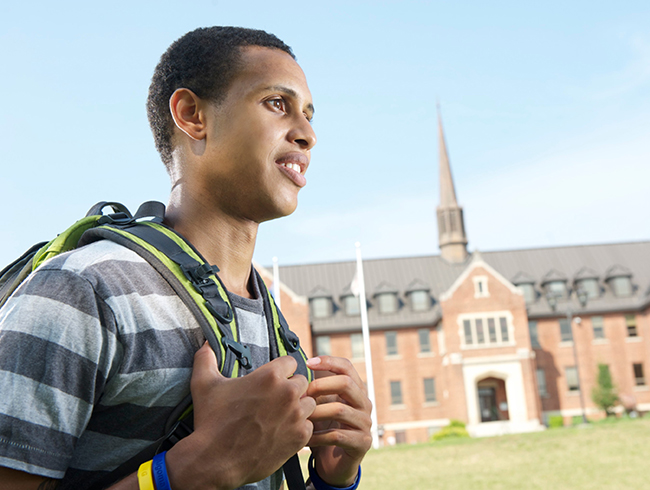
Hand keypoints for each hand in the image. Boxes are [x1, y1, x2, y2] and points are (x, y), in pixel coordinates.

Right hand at [166, 343, 315, 489]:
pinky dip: (299, 428)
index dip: (281, 370)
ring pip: (308, 403)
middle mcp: (288, 393)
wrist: (215, 461)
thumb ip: (206, 359)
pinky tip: (283, 431)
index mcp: (270, 375)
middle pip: (302, 381)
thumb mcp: (204, 385)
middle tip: (274, 399)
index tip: (272, 380)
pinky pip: (309, 425)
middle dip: (290, 388)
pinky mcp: (300, 436)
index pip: (291, 361)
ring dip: (298, 407)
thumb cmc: (211, 421)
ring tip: (281, 415)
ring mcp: (296, 416)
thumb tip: (206, 344)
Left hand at [306, 356, 371, 486]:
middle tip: (302, 394)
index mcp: (355, 390)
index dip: (328, 361)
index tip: (308, 363)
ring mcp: (365, 423)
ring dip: (316, 412)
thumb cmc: (324, 429)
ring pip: (340, 410)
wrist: (334, 464)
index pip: (347, 367)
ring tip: (300, 417)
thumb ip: (315, 389)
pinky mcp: (362, 443)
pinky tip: (305, 438)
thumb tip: (297, 368)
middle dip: (320, 385)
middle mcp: (364, 403)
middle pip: (346, 383)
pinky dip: (317, 436)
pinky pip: (337, 435)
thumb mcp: (320, 405)